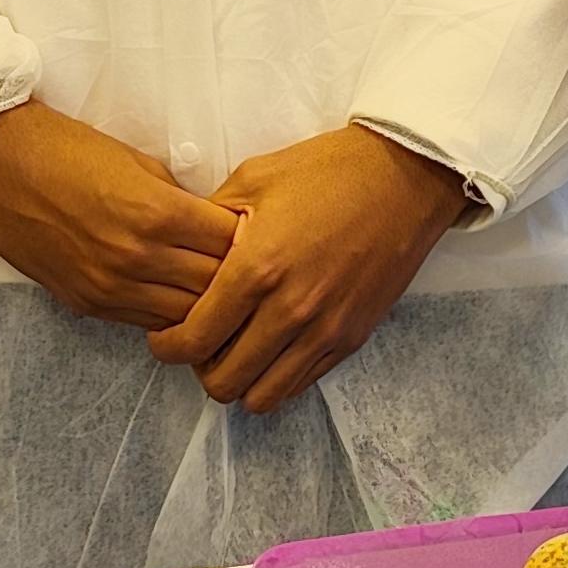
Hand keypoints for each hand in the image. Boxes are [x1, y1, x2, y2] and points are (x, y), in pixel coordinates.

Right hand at [0, 100, 240, 329]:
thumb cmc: (64, 149)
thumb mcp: (138, 162)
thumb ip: (178, 198)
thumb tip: (212, 223)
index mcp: (157, 213)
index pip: (231, 246)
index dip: (253, 243)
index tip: (263, 238)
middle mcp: (137, 257)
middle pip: (216, 288)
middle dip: (238, 281)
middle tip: (252, 274)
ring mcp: (110, 286)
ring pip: (184, 316)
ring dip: (205, 306)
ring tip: (221, 295)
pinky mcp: (86, 302)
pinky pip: (144, 322)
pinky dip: (167, 313)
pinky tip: (177, 300)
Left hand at [149, 126, 468, 413]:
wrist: (404, 177)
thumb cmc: (327, 171)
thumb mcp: (253, 179)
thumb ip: (209, 223)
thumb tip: (180, 252)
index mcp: (256, 269)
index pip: (193, 341)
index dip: (166, 346)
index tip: (163, 336)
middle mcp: (289, 310)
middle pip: (222, 381)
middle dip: (198, 367)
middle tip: (198, 341)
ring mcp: (324, 331)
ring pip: (261, 396)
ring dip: (238, 380)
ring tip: (235, 349)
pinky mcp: (350, 338)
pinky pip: (300, 385)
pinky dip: (275, 377)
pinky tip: (271, 346)